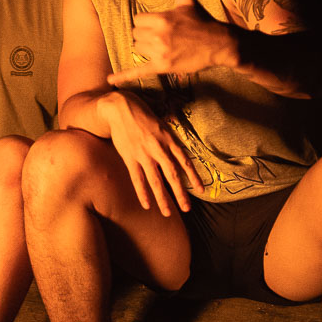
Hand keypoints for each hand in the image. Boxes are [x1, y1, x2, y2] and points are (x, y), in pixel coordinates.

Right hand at [98, 90, 202, 215]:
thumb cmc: (142, 113)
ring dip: (162, 199)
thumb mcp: (162, 121)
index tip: (201, 190)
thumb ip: (170, 136)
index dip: (193, 177)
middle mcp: (158, 149)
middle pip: (172, 175)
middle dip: (180, 194)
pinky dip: (142, 193)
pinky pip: (137, 179)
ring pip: (155, 181)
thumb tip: (179, 145)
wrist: (119, 107)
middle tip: (187, 209)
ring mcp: (143, 154)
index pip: (185, 162)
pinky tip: (147, 205)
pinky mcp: (129, 157)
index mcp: (169, 139)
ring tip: (167, 213)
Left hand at [108, 0, 236, 85]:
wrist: (219, 44)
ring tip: (162, 46)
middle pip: (136, 34)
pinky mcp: (163, 67)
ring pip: (137, 49)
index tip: (158, 24)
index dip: (145, 22)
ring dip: (145, 48)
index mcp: (162, 19)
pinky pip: (138, 71)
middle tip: (162, 36)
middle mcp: (159, 36)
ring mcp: (160, 52)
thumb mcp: (187, 1)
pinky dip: (123, 76)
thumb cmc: (202, 21)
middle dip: (145, 35)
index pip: (137, 20)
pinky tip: (110, 79)